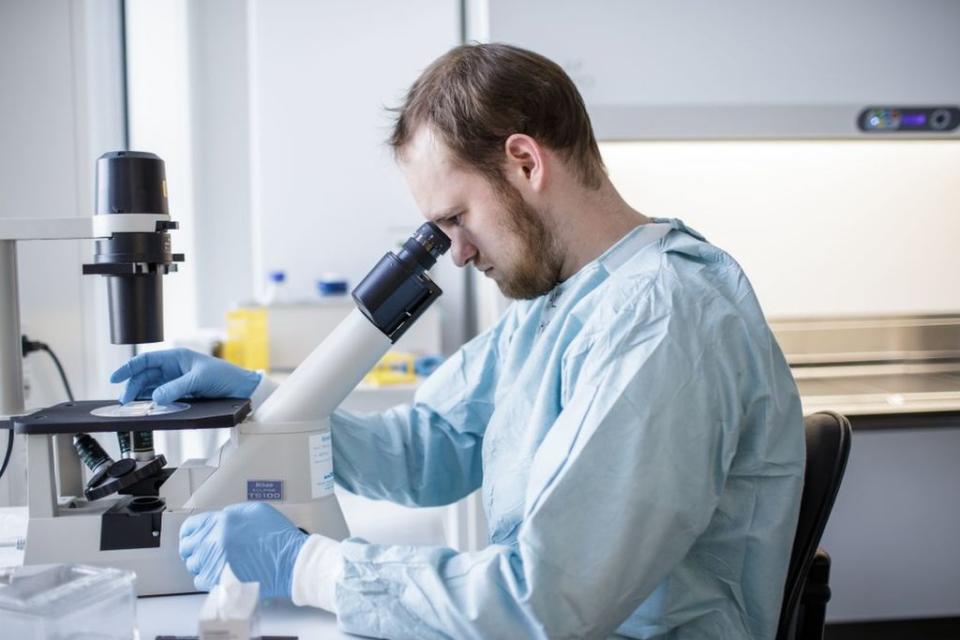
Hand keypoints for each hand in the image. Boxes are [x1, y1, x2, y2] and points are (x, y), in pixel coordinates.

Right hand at [109, 348, 260, 404]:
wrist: (242, 389)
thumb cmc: (225, 376)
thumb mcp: (199, 379)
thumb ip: (176, 388)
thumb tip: (156, 398)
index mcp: (176, 357)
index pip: (146, 360)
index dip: (129, 368)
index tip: (115, 378)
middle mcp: (174, 368)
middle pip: (145, 376)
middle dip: (133, 387)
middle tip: (126, 402)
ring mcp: (176, 382)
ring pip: (151, 388)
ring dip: (142, 397)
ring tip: (134, 407)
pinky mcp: (182, 394)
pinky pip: (162, 398)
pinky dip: (153, 403)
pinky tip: (148, 408)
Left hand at [179, 502, 307, 597]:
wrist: (290, 561)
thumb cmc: (279, 537)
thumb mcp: (256, 511)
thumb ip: (231, 514)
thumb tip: (219, 520)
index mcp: (222, 521)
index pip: (191, 527)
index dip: (190, 532)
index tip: (191, 536)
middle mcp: (215, 541)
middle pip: (188, 547)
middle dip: (194, 549)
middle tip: (205, 551)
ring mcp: (215, 562)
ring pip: (194, 564)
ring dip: (203, 563)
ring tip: (218, 563)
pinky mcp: (218, 581)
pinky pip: (200, 580)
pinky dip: (208, 578)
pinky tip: (221, 573)